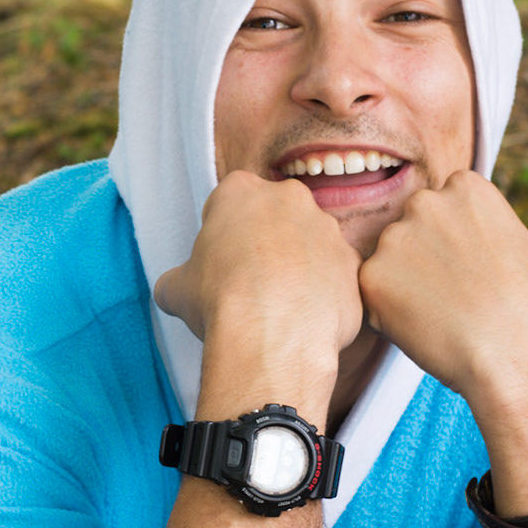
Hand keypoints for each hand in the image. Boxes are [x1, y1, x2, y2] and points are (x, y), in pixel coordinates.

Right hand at [155, 171, 362, 419]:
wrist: (272, 336)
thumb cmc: (220, 302)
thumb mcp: (175, 289)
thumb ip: (179, 278)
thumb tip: (176, 289)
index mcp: (241, 191)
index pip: (230, 199)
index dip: (223, 231)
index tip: (220, 258)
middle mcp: (289, 198)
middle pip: (275, 215)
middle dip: (266, 241)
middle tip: (250, 280)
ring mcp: (327, 228)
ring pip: (310, 242)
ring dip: (298, 266)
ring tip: (280, 305)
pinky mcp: (352, 263)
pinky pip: (335, 274)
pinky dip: (323, 292)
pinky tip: (304, 318)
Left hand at [356, 170, 527, 404]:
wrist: (515, 350)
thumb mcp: (524, 246)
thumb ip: (489, 232)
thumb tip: (481, 240)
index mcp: (464, 188)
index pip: (443, 207)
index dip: (453, 242)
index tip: (467, 268)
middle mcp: (424, 202)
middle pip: (410, 229)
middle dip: (422, 258)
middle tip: (449, 295)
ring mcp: (394, 238)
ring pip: (388, 262)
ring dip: (403, 285)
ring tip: (439, 315)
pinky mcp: (371, 276)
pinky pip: (372, 295)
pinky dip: (388, 314)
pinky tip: (421, 328)